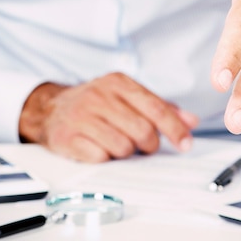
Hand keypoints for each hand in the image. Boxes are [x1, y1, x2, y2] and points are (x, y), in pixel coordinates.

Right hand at [18, 72, 198, 161]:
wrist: (50, 109)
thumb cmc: (95, 104)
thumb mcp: (126, 96)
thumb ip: (160, 107)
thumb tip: (190, 121)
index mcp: (118, 83)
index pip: (156, 108)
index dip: (175, 129)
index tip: (185, 144)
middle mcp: (100, 97)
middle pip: (142, 131)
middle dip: (149, 145)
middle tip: (144, 145)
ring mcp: (82, 117)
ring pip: (123, 147)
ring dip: (126, 152)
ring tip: (118, 144)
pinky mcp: (68, 137)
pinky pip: (100, 157)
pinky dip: (105, 157)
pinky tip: (100, 148)